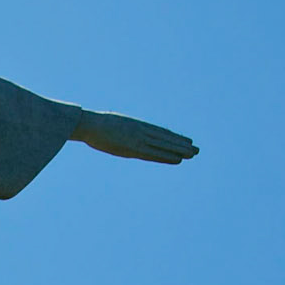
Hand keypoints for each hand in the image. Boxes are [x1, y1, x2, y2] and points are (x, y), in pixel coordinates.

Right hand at [71, 110, 197, 163]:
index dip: (173, 138)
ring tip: (194, 154)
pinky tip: (178, 159)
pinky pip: (154, 153)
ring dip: (179, 150)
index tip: (185, 141)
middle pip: (165, 139)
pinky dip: (167, 156)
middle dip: (181, 145)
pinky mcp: (134, 147)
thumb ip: (119, 129)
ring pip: (164, 145)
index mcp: (136, 126)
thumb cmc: (95, 125)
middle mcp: (141, 131)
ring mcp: (138, 139)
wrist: (89, 124)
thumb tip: (117, 131)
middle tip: (196, 150)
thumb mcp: (111, 125)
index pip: (159, 133)